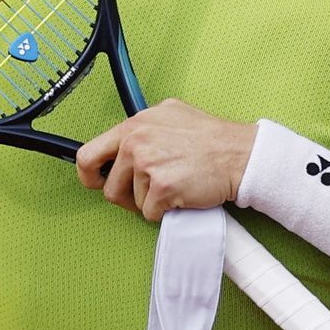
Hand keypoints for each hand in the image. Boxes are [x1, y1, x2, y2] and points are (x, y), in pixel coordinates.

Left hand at [76, 100, 256, 221]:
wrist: (241, 155)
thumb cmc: (213, 139)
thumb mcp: (172, 115)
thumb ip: (145, 128)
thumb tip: (127, 143)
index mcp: (135, 124)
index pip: (89, 153)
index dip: (89, 175)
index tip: (97, 183)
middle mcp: (136, 141)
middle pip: (108, 187)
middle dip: (125, 197)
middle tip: (146, 194)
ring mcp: (147, 164)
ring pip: (131, 202)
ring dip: (150, 203)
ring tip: (173, 188)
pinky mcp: (161, 187)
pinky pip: (150, 214)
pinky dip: (166, 212)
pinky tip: (181, 195)